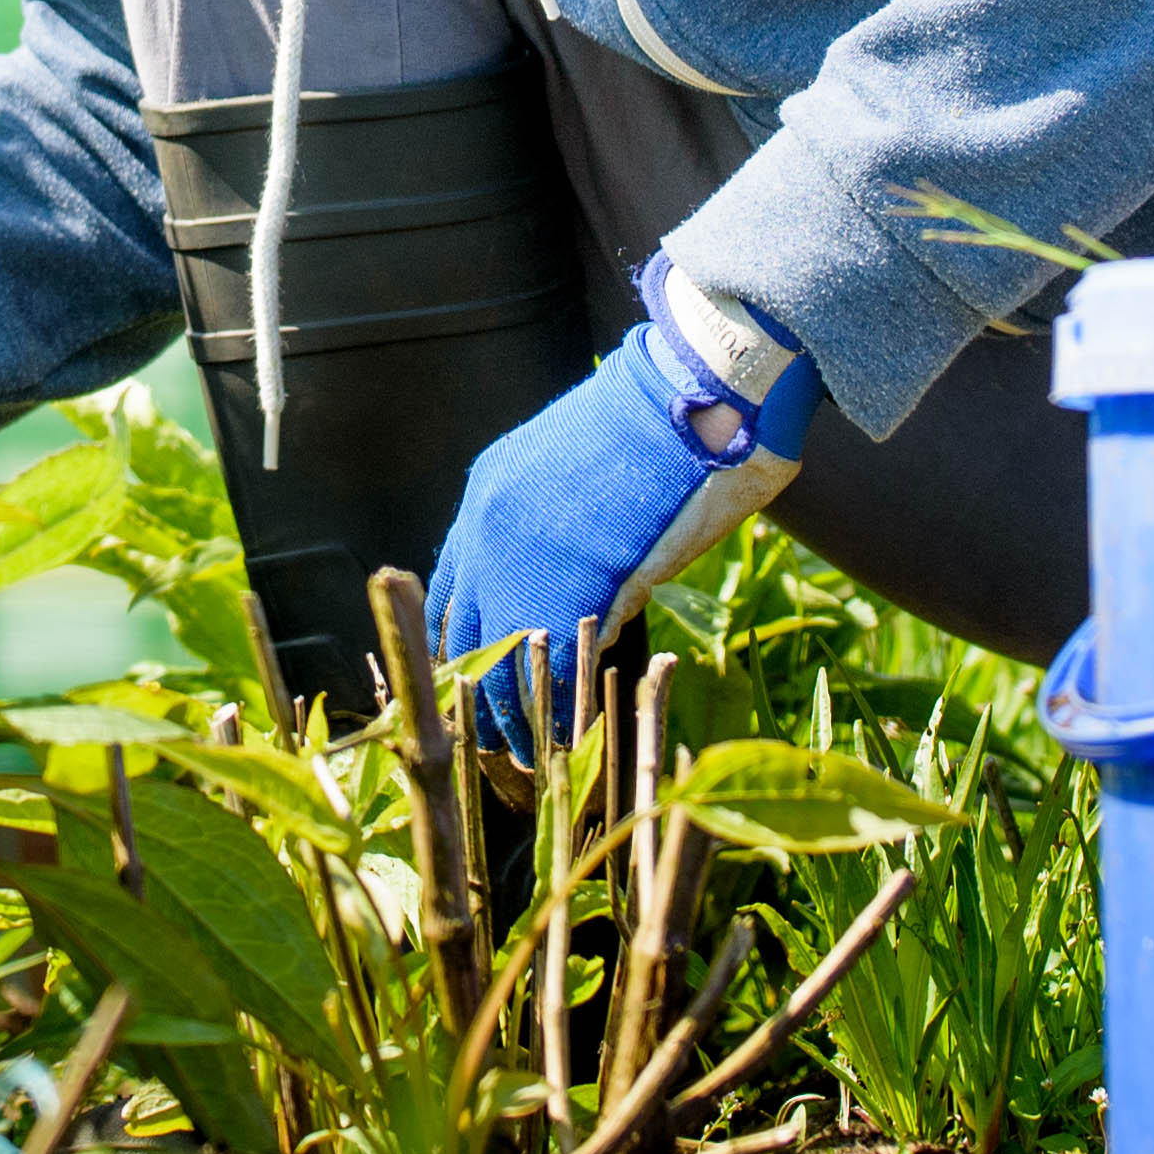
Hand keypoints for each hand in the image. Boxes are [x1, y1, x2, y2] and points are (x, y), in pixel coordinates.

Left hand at [425, 261, 817, 753]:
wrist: (698, 391)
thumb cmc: (665, 424)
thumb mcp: (583, 466)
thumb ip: (560, 524)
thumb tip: (572, 576)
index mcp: (489, 497)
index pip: (454, 591)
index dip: (465, 645)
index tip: (476, 686)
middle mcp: (488, 530)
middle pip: (463, 637)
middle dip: (476, 695)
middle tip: (490, 745)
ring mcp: (524, 561)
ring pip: (498, 664)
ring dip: (511, 718)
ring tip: (524, 762)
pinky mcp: (572, 587)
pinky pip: (553, 670)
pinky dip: (560, 712)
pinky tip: (571, 742)